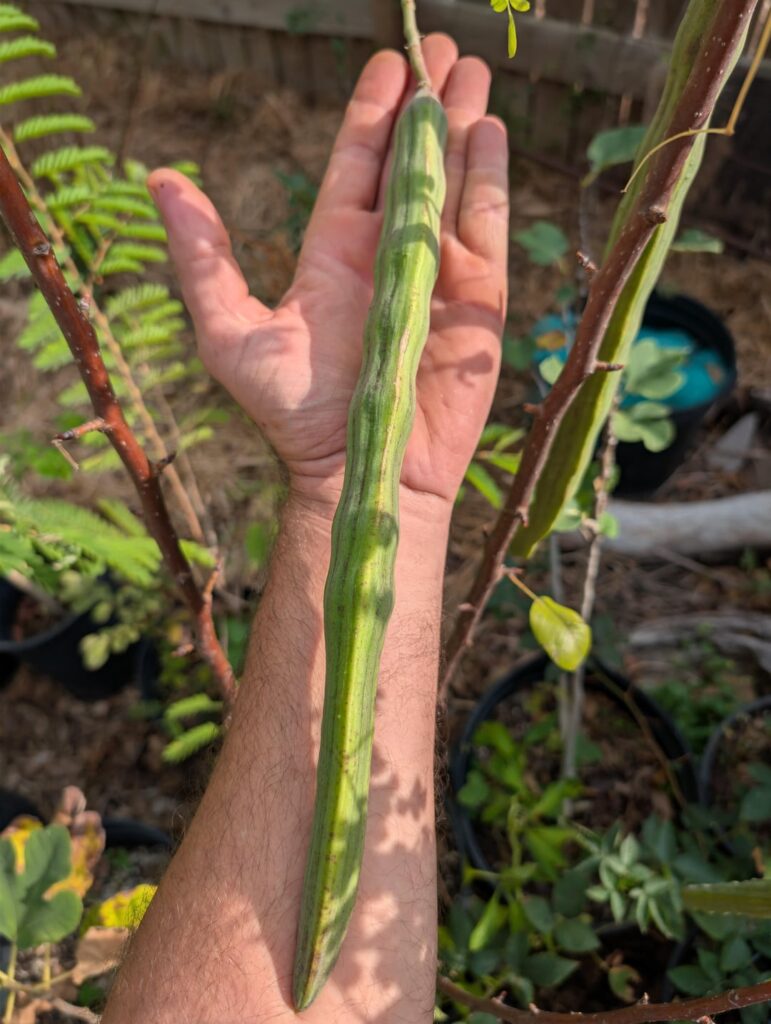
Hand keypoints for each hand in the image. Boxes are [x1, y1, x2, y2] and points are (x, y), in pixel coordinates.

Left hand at [149, 35, 507, 515]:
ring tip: (470, 73)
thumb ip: (204, 257)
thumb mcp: (232, 332)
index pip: (356, 164)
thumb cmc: (295, 413)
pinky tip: (490, 134)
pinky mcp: (477, 301)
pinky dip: (489, 180)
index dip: (371, 111)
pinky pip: (487, 228)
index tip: (387, 62)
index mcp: (334, 252)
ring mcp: (436, 273)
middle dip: (424, 102)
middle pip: (410, 160)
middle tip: (437, 46)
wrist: (361, 470)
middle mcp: (387, 252)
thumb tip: (161, 178)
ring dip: (461, 126)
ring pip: (452, 181)